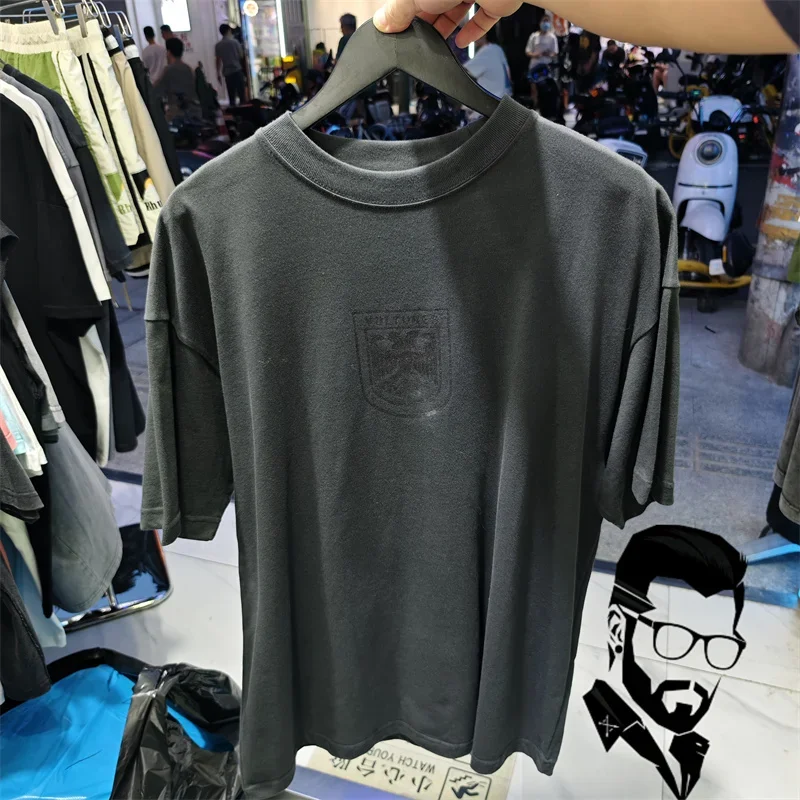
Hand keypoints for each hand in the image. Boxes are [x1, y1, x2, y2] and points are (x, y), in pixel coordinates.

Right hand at [373, 0, 522, 47]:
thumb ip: (398, 11)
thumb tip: (381, 23)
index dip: (407, 14)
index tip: (399, 31)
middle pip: (435, 4)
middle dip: (427, 23)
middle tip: (418, 41)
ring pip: (457, 11)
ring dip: (446, 28)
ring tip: (436, 45)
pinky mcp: (494, 1)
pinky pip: (482, 18)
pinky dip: (472, 32)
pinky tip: (461, 42)